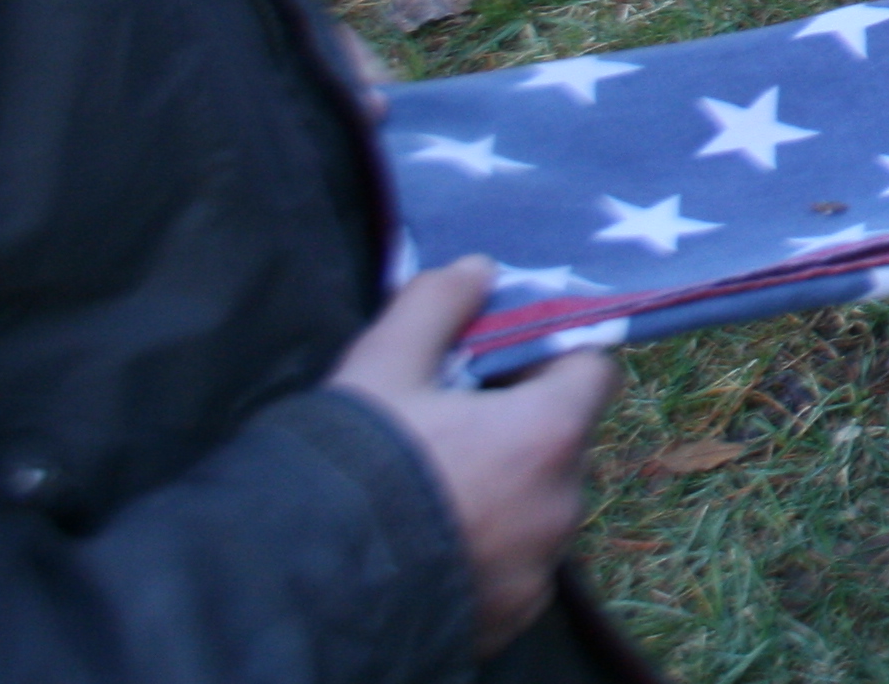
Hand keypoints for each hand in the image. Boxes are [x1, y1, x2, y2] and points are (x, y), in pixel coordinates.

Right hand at [328, 258, 619, 656]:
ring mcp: (539, 570)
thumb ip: (435, 307)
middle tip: (445, 424)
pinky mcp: (510, 618)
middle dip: (517, 425)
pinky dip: (485, 547)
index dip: (546, 354)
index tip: (493, 360)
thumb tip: (476, 271)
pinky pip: (515, 564)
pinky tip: (426, 540)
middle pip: (561, 440)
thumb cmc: (351, 465)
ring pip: (537, 505)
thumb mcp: (382, 367)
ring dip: (502, 489)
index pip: (591, 369)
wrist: (298, 593)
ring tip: (427, 488)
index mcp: (549, 434)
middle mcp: (562, 504)